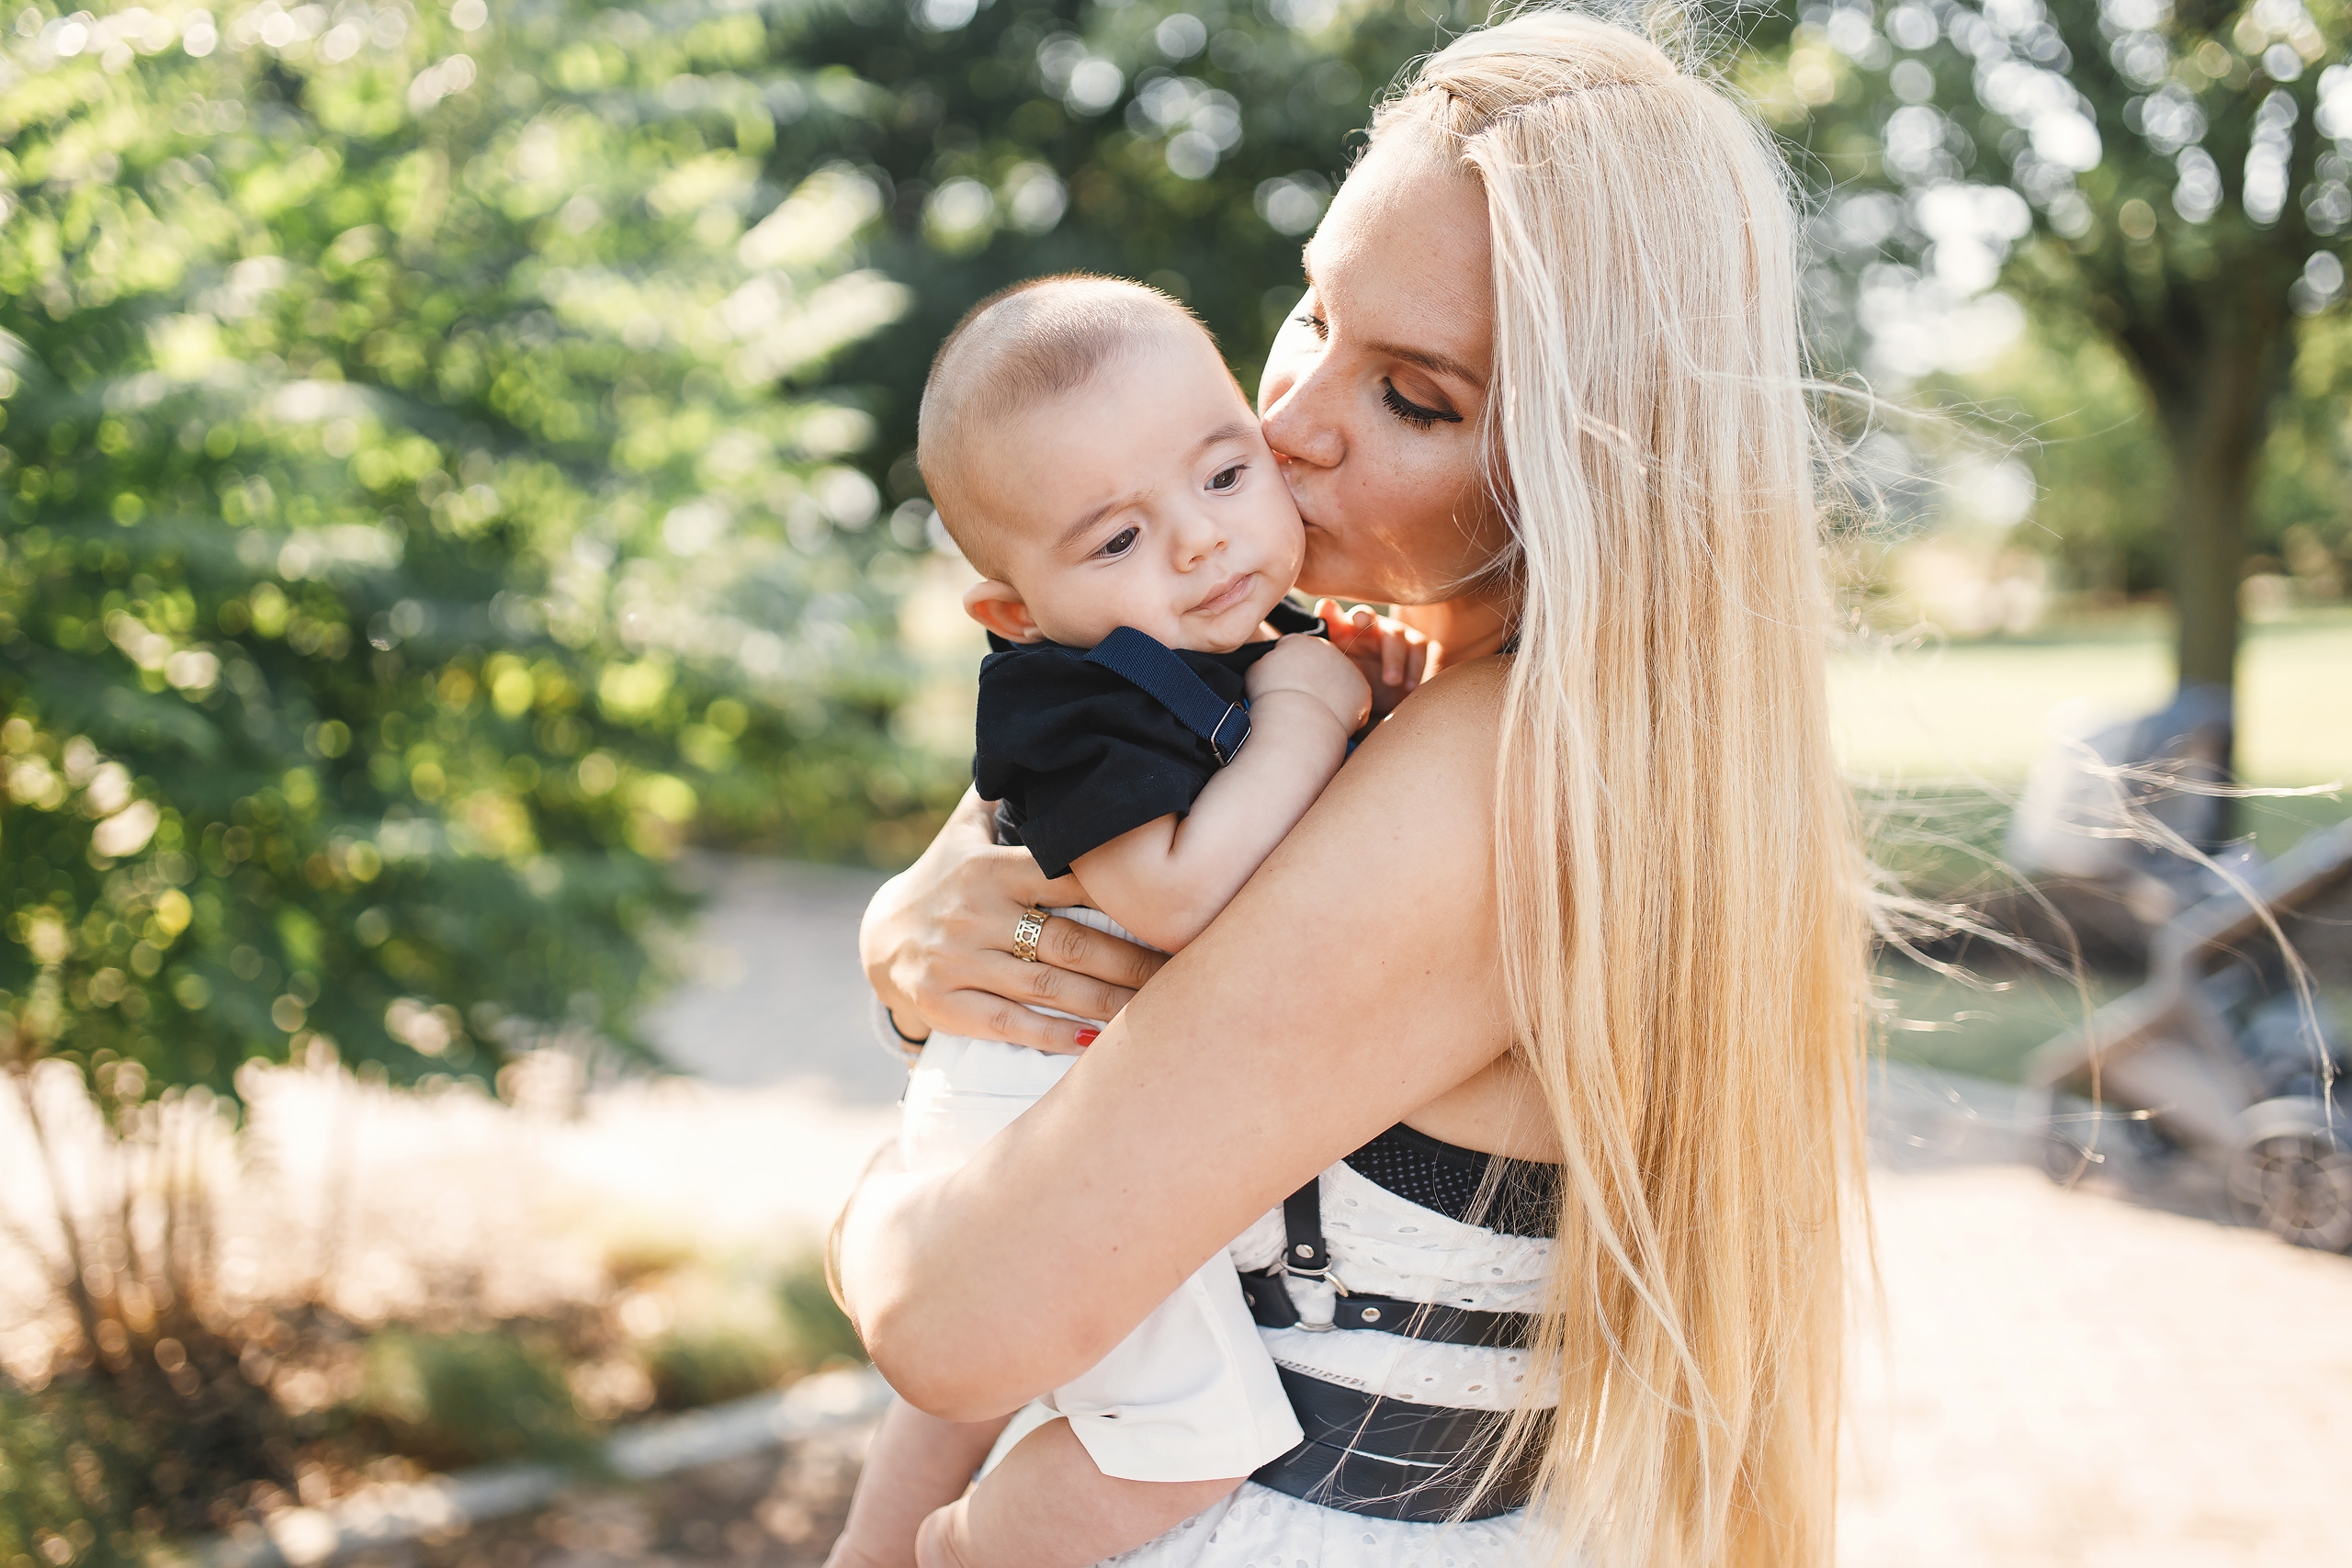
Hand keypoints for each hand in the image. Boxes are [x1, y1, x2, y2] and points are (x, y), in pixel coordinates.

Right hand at [859, 789, 1167, 1052]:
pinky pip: (1011, 1024)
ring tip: (1158, 1010)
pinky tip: (1095, 1044)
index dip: (1121, 894)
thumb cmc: (943, 879)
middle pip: (1071, 941)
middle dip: (1131, 960)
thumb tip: (1034, 736)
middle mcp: (976, 915)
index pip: (1068, 877)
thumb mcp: (964, 832)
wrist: (878, 939)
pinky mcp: (947, 1004)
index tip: (1172, 906)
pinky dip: (1054, 1037)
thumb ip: (1002, 795)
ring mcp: (960, 962)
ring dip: (1107, 1002)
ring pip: (1050, 987)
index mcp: (991, 868)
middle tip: (1183, 971)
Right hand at [1246, 632, 1371, 734]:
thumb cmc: (1271, 698)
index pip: (1295, 649)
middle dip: (1312, 678)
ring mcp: (1348, 668)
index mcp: (1300, 640)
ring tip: (1313, 712)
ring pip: (1338, 681)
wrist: (1297, 720)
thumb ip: (1267, 660)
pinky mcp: (1362, 691)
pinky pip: (1353, 701)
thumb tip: (1270, 662)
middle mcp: (1328, 648)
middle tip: (1299, 700)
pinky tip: (1329, 720)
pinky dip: (1344, 711)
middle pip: (1319, 662)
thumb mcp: (1256, 670)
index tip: (1283, 685)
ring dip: (1329, 693)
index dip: (1287, 669)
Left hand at [1314, 600, 1431, 720]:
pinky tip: (1408, 686)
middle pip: (1365, 616)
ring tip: (1391, 681)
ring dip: (1394, 657)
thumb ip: (1325, 662)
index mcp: (1342, 632)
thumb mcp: (1337, 676)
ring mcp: (1391, 632)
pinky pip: (1417, 648)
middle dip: (1362, 617)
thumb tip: (1310, 652)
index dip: (1330, 612)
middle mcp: (1366, 627)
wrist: (1382, 698)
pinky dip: (1414, 667)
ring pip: (1395, 633)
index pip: (1332, 617)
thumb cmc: (1354, 682)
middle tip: (1359, 623)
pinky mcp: (1413, 643)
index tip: (1325, 608)